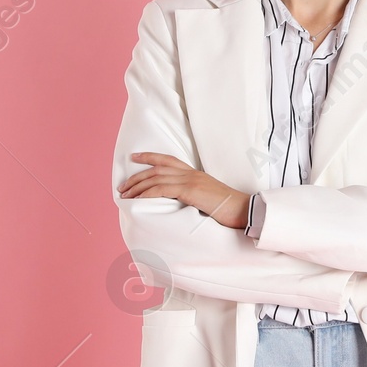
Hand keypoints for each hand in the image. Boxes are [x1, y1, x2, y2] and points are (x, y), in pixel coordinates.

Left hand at [122, 152, 249, 228]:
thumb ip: (194, 196)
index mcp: (195, 173)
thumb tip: (180, 203)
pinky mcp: (190, 191)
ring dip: (137, 187)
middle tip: (122, 186)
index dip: (149, 157)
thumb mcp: (208, 198)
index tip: (134, 157)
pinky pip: (162, 190)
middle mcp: (191, 173)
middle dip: (137, 177)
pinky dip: (147, 194)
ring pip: (156, 179)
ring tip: (124, 195)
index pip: (168, 160)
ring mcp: (190, 181)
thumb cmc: (229, 209)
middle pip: (157, 169)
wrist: (244, 210)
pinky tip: (137, 200)